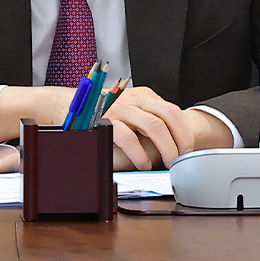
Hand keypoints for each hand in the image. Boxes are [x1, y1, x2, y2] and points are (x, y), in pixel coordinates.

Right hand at [101, 88, 234, 169]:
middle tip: (181, 157)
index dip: (184, 131)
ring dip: (166, 147)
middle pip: (168, 116)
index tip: (187, 148)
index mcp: (143, 96)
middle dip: (180, 139)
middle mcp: (135, 100)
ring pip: (154, 126)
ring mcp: (121, 109)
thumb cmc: (103, 112)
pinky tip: (144, 164)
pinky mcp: (107, 122)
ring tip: (168, 162)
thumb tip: (170, 140)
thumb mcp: (130, 108)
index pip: (172, 110)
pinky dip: (140, 153)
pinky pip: (129, 138)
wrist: (72, 106)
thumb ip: (147, 117)